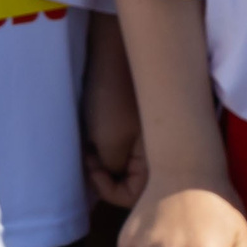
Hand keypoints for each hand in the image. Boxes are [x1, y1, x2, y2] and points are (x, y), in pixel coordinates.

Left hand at [82, 34, 147, 207]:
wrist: (114, 50)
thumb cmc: (112, 96)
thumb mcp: (108, 142)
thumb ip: (111, 171)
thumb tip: (109, 182)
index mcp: (159, 163)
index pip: (131, 197)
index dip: (105, 187)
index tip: (90, 165)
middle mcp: (159, 153)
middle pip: (130, 182)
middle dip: (105, 174)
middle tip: (87, 158)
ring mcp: (150, 138)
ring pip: (123, 164)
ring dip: (103, 158)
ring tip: (87, 143)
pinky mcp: (140, 122)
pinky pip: (123, 145)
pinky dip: (106, 143)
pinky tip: (92, 132)